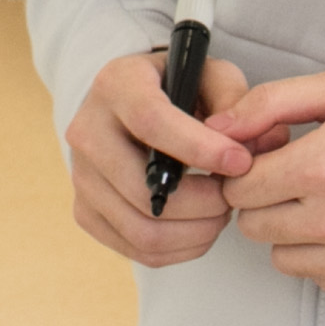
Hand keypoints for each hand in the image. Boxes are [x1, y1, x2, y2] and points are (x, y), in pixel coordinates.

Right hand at [65, 47, 255, 266]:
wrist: (132, 108)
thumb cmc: (178, 91)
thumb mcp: (210, 76)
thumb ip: (234, 100)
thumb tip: (242, 146)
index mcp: (116, 86)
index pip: (150, 122)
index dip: (199, 148)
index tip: (241, 163)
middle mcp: (87, 132)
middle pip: (141, 189)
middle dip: (202, 203)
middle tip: (234, 195)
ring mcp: (81, 177)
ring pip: (141, 229)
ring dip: (195, 231)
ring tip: (221, 212)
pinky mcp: (86, 212)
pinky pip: (137, 249)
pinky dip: (180, 248)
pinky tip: (200, 227)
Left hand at [215, 65, 324, 301]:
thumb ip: (270, 104)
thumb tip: (217, 130)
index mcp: (323, 167)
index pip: (240, 189)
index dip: (249, 171)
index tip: (273, 160)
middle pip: (255, 228)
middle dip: (268, 201)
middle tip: (302, 179)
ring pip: (284, 258)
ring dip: (295, 233)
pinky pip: (324, 279)